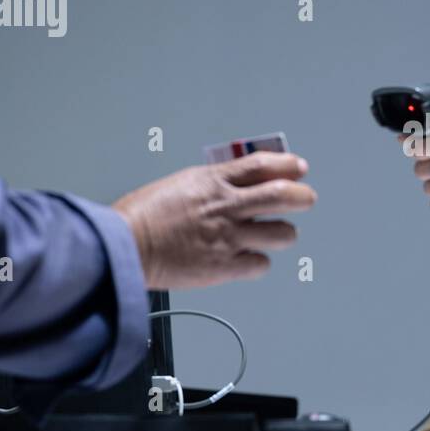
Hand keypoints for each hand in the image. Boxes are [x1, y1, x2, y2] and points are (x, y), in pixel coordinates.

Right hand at [111, 152, 315, 288]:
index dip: (287, 165)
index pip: (262, 165)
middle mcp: (226, 206)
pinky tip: (249, 260)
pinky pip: (261, 264)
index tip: (298, 167)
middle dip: (302, 196)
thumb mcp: (179, 184)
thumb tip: (233, 183)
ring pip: (282, 233)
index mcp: (213, 181)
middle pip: (283, 195)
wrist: (123, 247)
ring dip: (284, 234)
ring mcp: (229, 236)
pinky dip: (259, 263)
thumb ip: (210, 183)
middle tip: (306, 198)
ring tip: (278, 234)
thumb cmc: (141, 217)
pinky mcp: (225, 266)